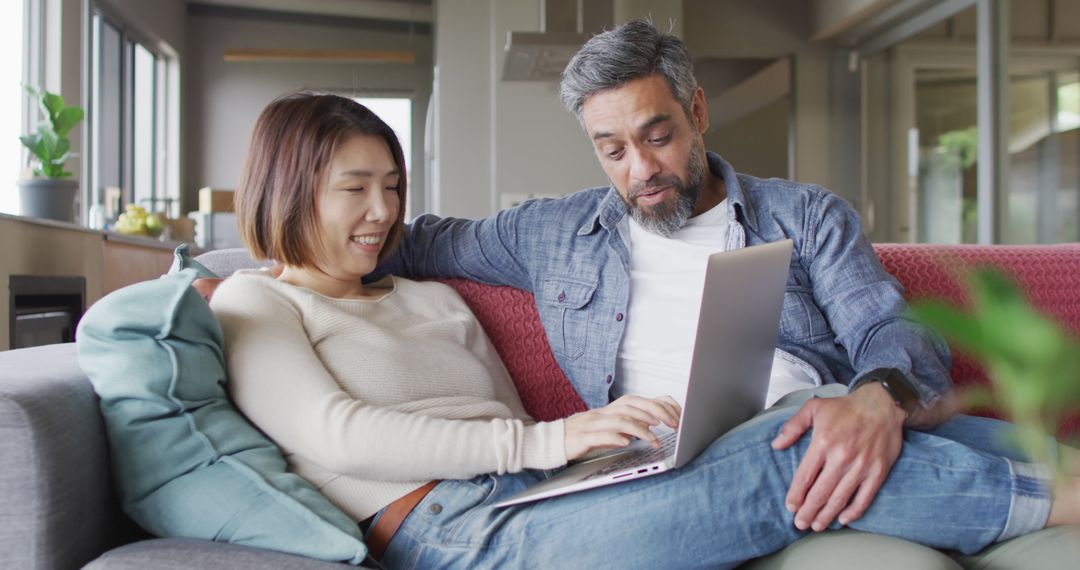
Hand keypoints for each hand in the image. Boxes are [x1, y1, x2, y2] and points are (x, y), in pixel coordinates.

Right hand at [564, 395, 680, 460]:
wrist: (552, 441)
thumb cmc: (581, 436)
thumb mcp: (606, 430)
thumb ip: (623, 427)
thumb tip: (644, 429)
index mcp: (610, 410)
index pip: (637, 400)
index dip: (658, 405)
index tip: (675, 416)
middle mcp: (603, 413)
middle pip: (632, 404)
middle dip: (655, 412)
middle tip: (672, 424)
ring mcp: (592, 423)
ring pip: (620, 419)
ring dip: (640, 428)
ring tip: (655, 439)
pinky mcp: (582, 437)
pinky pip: (600, 435)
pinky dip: (615, 437)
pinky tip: (626, 443)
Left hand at [770, 384, 905, 531]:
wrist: (882, 404)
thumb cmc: (845, 407)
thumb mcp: (814, 408)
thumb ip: (793, 426)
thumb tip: (776, 445)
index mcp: (823, 442)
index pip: (805, 477)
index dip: (796, 495)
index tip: (791, 507)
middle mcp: (841, 457)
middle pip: (820, 493)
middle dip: (808, 512)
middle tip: (800, 524)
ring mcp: (861, 466)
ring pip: (840, 499)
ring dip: (826, 515)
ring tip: (817, 526)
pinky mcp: (878, 471)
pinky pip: (864, 498)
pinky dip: (853, 512)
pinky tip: (843, 519)